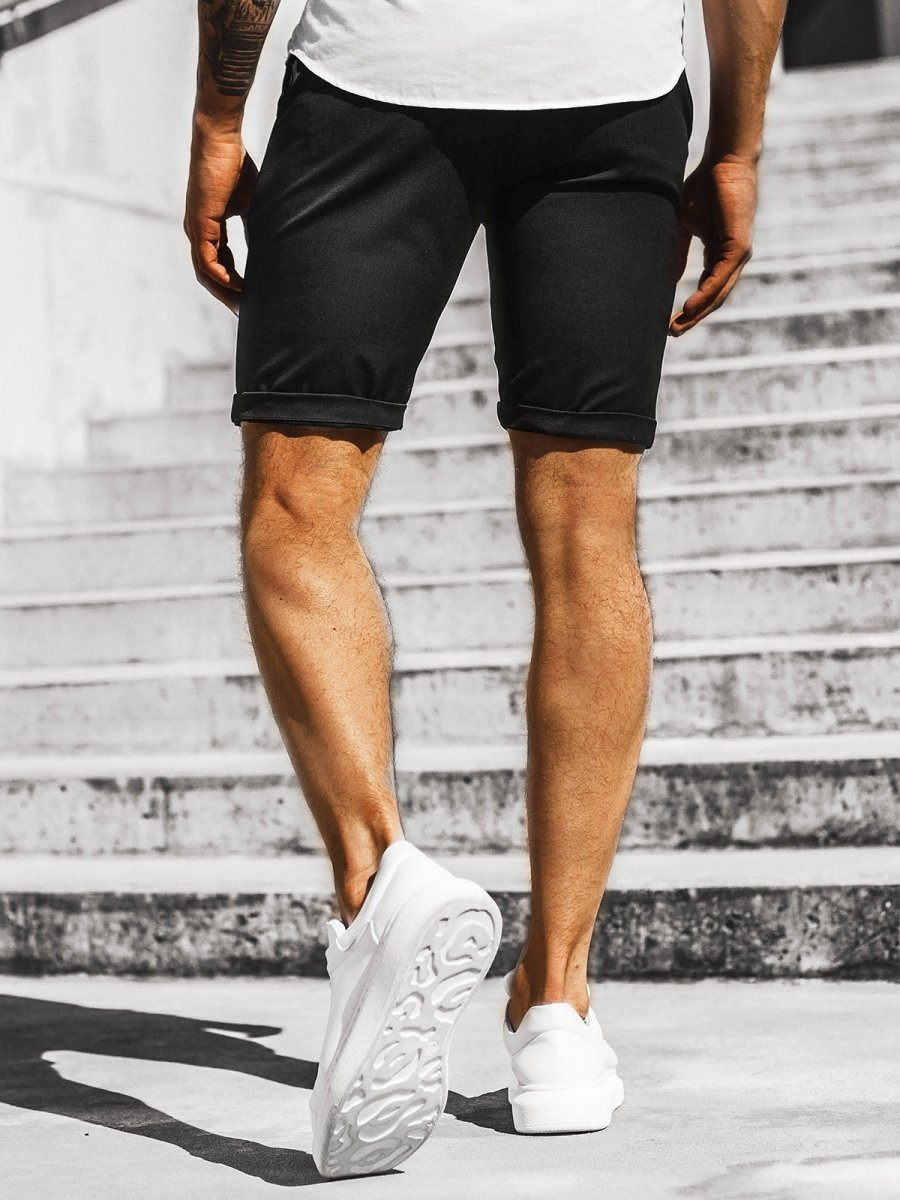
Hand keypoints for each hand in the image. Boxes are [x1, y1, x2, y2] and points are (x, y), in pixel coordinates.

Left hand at [184, 125, 257, 314]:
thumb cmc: (235, 165)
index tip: (250, 299)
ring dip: (224, 293)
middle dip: (227, 297)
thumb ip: (254, 224)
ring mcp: (195, 228)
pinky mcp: (199, 223)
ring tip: (243, 307)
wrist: (221, 140)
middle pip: (208, 275)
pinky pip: (208, 260)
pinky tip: (239, 287)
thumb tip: (272, 240)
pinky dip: (222, 277)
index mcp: (208, 228)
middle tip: (246, 314)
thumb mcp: (249, 204)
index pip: (218, 265)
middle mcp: (197, 232)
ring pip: (206, 272)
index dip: (233, 284)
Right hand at [669, 152, 756, 335]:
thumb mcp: (684, 226)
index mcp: (720, 252)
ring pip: (718, 292)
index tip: (670, 322)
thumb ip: (677, 253)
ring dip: (698, 312)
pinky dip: (705, 295)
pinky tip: (690, 308)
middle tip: (672, 333)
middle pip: (714, 297)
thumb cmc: (705, 187)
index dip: (690, 307)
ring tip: (678, 327)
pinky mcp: (739, 246)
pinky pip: (720, 278)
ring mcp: (738, 253)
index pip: (706, 288)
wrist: (724, 161)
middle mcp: (732, 257)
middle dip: (693, 317)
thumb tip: (668, 279)